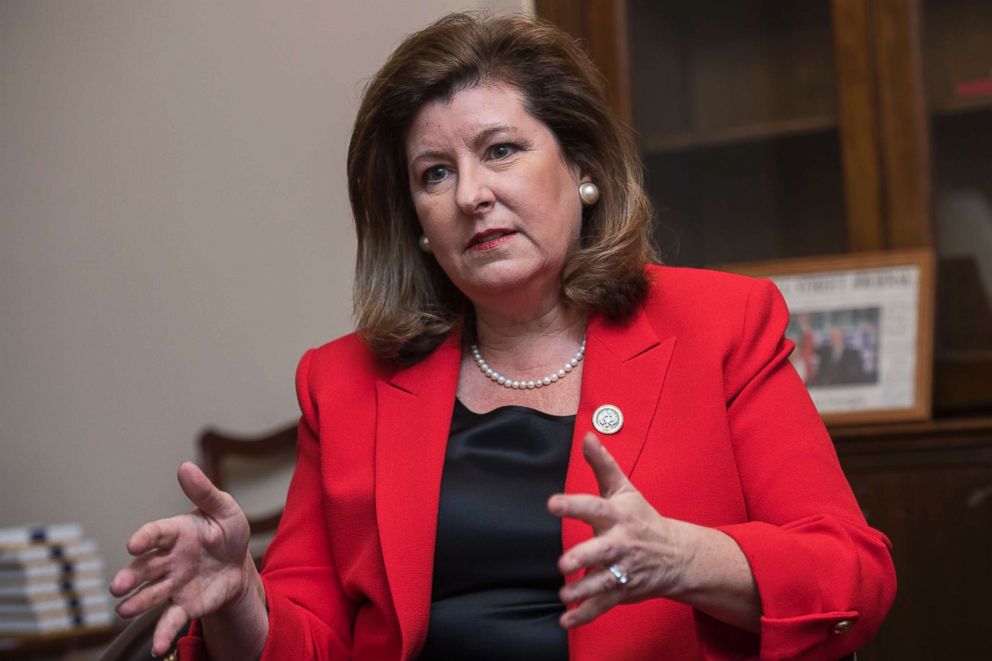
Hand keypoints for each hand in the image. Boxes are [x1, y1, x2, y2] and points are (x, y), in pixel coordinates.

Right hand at [109, 461, 253, 655]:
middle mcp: (167, 560)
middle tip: (117, 586)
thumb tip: (185, 466)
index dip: (145, 538)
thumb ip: (205, 491)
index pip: (156, 533)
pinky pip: (171, 620)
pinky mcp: (183, 605)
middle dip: (130, 577)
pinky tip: (157, 648)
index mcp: (175, 532)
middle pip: (145, 568)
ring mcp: (172, 584)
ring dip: (136, 603)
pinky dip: (163, 633)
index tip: (134, 544)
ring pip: (151, 594)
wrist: (238, 564)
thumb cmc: (227, 531)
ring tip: (123, 611)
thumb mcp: (225, 509)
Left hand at [547, 433, 692, 628]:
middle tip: (564, 563)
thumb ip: (602, 464)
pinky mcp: (622, 590)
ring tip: (564, 593)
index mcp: (618, 515)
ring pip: (602, 582)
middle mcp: (621, 543)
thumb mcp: (625, 489)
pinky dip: (584, 615)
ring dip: (583, 589)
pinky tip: (567, 619)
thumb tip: (587, 435)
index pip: (594, 507)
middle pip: (602, 550)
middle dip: (583, 557)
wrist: (677, 556)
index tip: (552, 503)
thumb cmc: (643, 518)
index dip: (573, 504)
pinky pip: (602, 605)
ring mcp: (622, 569)